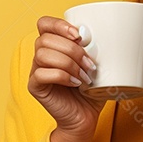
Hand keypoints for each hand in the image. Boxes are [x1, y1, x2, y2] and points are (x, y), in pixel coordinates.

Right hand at [28, 16, 106, 139]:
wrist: (86, 118)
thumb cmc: (92, 91)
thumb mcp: (97, 65)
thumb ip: (97, 48)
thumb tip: (107, 33)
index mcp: (54, 45)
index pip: (44, 23)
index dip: (59, 25)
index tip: (80, 35)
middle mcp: (41, 55)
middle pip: (45, 39)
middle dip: (71, 49)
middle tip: (89, 64)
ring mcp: (36, 70)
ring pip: (42, 54)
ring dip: (68, 63)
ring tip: (85, 76)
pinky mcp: (35, 87)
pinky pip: (41, 73)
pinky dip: (62, 76)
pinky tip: (76, 83)